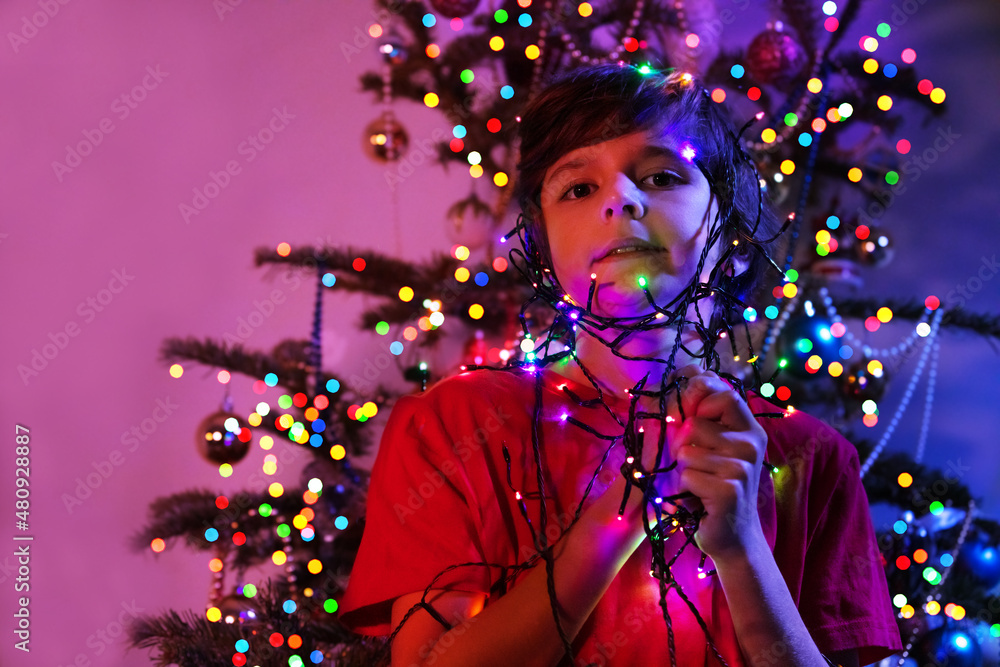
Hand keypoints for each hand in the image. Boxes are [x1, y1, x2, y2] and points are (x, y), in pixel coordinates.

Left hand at [657, 365, 767, 562]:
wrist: (732, 536)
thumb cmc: (714, 485)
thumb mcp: (713, 445)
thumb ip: (705, 412)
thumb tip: (691, 369)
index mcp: (748, 428)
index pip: (722, 392)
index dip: (698, 396)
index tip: (687, 412)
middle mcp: (751, 443)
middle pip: (694, 425)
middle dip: (681, 445)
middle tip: (693, 464)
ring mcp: (743, 467)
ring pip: (686, 451)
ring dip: (682, 470)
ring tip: (698, 483)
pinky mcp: (730, 490)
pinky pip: (687, 476)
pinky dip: (684, 488)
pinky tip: (700, 499)